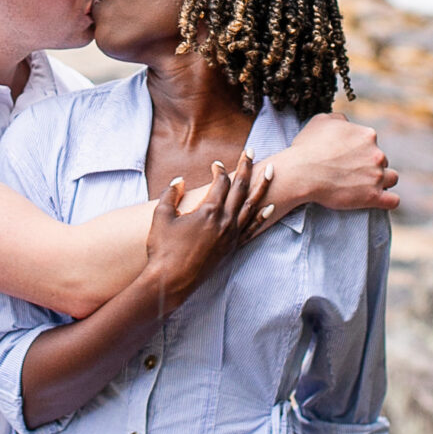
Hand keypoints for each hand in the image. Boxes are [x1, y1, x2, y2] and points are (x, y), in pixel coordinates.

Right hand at [142, 154, 271, 320]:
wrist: (170, 282)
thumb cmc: (162, 249)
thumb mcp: (161, 217)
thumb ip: (170, 195)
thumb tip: (179, 181)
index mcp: (208, 211)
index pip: (220, 183)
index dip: (219, 170)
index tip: (215, 165)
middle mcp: (224, 222)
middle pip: (240, 188)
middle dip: (246, 168)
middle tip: (251, 152)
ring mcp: (231, 236)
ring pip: (252, 207)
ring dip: (262, 187)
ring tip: (272, 172)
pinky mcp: (232, 249)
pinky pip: (252, 229)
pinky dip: (262, 217)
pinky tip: (270, 208)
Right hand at [285, 113, 397, 212]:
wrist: (302, 173)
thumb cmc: (308, 147)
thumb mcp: (321, 121)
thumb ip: (339, 119)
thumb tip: (345, 121)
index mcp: (367, 135)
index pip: (372, 143)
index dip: (361, 151)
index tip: (349, 158)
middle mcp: (376, 154)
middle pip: (382, 160)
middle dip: (371, 166)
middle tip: (354, 173)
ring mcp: (376, 176)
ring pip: (391, 178)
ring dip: (383, 181)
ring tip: (368, 186)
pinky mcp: (373, 196)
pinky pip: (393, 201)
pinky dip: (388, 201)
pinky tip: (380, 200)